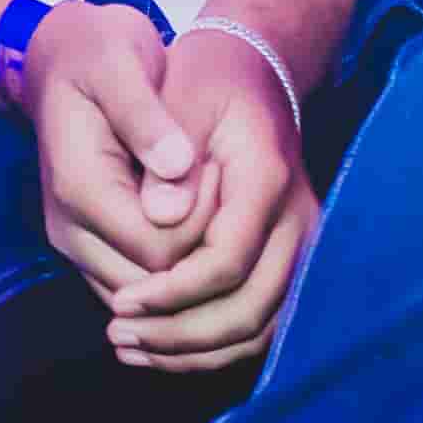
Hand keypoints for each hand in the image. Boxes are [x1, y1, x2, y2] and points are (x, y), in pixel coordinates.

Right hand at [12, 0, 202, 301]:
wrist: (58, 58)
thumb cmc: (95, 53)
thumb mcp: (120, 65)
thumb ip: (146, 119)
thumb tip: (179, 168)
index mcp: (80, 188)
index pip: (161, 251)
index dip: (205, 227)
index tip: (223, 172)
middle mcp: (69, 229)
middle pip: (154, 285)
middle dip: (200, 255)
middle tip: (226, 190)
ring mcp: (76, 244)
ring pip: (146, 299)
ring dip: (189, 270)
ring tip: (213, 205)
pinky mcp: (87, 247)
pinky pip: (138, 288)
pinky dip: (173, 274)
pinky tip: (198, 224)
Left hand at [102, 24, 317, 369]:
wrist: (249, 72)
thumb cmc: (203, 82)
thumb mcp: (176, 98)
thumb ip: (163, 157)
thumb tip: (156, 219)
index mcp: (267, 179)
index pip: (225, 263)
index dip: (171, 292)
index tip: (121, 300)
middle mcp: (298, 221)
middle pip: (249, 310)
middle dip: (179, 333)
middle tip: (119, 334)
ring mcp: (303, 246)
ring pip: (259, 329)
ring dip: (193, 350)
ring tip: (130, 347)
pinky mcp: (292, 262)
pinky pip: (261, 323)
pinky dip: (212, 345)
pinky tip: (158, 346)